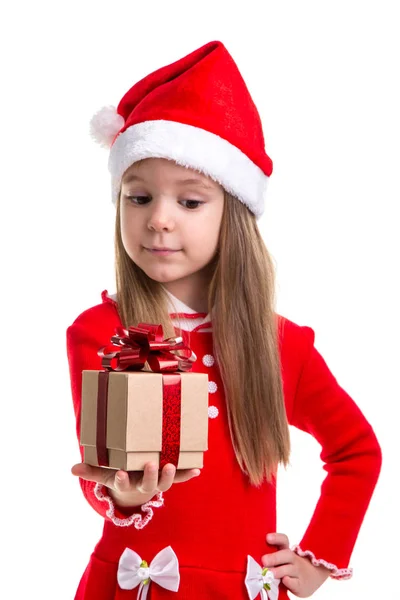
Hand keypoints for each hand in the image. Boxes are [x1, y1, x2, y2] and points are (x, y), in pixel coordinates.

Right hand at [71, 461, 199, 507]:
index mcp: (126, 482)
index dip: (122, 480)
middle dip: (151, 476)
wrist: (136, 489)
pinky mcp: (168, 477)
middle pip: (148, 484)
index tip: (121, 473)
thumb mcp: (105, 474)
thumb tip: (72, 469)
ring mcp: (157, 482)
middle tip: (152, 464)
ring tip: (170, 465)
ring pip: (164, 483)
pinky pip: (179, 478)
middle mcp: (142, 484)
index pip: (122, 483)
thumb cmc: (120, 475)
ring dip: (168, 476)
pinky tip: (197, 469)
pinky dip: (187, 474)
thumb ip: (91, 470)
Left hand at [262, 533, 330, 597]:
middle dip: (275, 557)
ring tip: (269, 573)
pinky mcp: (301, 584)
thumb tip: (253, 558)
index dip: (276, 538)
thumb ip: (270, 557)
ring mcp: (298, 571)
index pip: (283, 540)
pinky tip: (284, 580)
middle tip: (264, 560)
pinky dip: (290, 582)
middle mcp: (293, 559)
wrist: (311, 578)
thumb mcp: (281, 560)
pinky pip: (295, 583)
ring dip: (279, 571)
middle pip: (286, 555)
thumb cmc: (289, 567)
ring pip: (289, 569)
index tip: (267, 538)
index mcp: (286, 551)